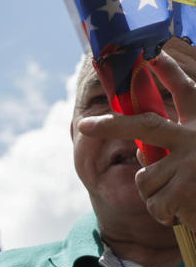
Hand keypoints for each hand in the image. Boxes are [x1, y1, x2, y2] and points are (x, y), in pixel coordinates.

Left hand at [81, 47, 195, 225]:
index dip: (170, 70)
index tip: (152, 52)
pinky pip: (153, 203)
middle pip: (145, 125)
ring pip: (145, 178)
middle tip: (83, 125)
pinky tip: (186, 213)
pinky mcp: (185, 190)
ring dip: (157, 196)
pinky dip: (164, 213)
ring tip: (185, 200)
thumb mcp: (195, 161)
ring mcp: (192, 162)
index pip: (187, 91)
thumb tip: (139, 150)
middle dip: (112, 125)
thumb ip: (172, 150)